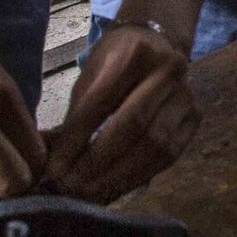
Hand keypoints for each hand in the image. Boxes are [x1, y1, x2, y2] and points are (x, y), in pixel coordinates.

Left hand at [43, 23, 199, 201]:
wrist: (156, 43)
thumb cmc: (115, 61)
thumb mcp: (89, 79)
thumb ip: (71, 118)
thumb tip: (42, 155)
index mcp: (135, 53)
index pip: (101, 103)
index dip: (76, 139)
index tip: (54, 169)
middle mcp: (168, 70)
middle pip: (132, 125)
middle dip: (97, 162)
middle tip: (70, 186)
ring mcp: (186, 95)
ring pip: (154, 145)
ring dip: (118, 175)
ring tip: (90, 193)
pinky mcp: (194, 118)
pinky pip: (168, 155)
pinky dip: (138, 175)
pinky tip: (115, 187)